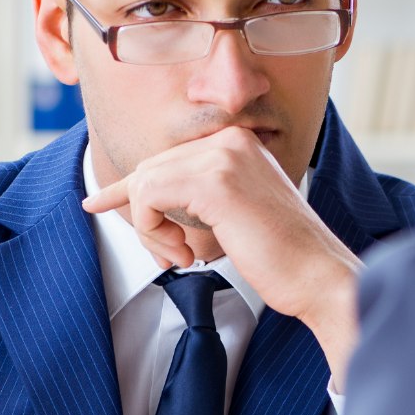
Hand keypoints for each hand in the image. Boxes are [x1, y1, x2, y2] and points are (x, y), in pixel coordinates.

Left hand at [82, 126, 363, 386]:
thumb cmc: (281, 255)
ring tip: (181, 257)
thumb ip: (197, 197)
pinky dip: (153, 232)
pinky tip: (186, 254)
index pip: (166, 159)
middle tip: (169, 256)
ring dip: (150, 232)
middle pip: (150, 171)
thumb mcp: (233, 213)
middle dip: (144, 220)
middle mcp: (230, 140)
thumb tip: (142, 195)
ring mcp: (223, 156)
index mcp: (237, 143)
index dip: (127, 187)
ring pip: (145, 184)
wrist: (317, 274)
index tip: (97, 202)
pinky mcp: (215, 181)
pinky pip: (148, 198)